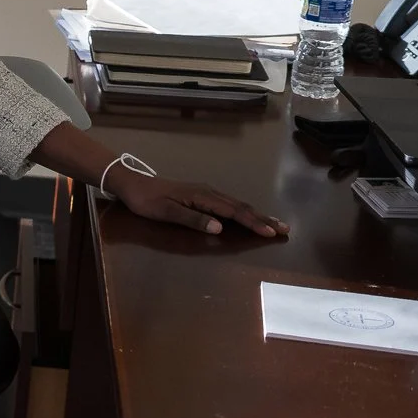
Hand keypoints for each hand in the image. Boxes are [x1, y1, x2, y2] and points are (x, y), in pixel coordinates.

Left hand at [104, 165, 288, 237]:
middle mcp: (208, 192)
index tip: (271, 233)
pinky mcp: (201, 195)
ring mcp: (205, 193)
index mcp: (203, 197)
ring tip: (274, 224)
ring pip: (236, 204)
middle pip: (241, 206)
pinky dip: (243, 211)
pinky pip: (228, 204)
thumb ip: (193, 220)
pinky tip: (249, 216)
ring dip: (256, 214)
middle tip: (285, 229)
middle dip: (263, 218)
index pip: (234, 212)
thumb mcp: (167, 213)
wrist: (132, 184)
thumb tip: (220, 228)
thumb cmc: (147, 201)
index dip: (253, 223)